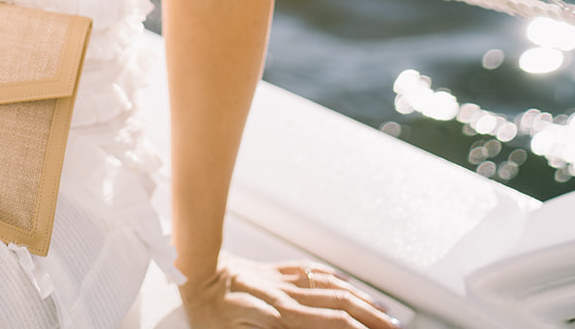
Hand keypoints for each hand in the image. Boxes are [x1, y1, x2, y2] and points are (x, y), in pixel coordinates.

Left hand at [179, 257, 400, 327]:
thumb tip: (288, 322)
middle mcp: (289, 296)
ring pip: (331, 287)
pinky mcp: (276, 272)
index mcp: (282, 314)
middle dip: (371, 317)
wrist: (194, 267)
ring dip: (360, 299)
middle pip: (341, 304)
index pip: (332, 322)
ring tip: (383, 312)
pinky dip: (335, 280)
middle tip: (396, 328)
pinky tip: (345, 284)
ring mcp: (284, 281)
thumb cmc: (207, 308)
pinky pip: (312, 273)